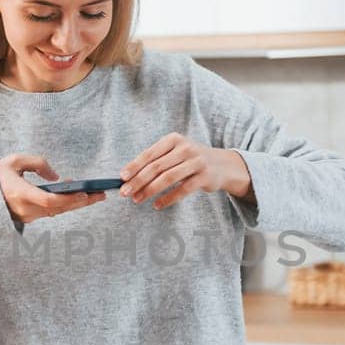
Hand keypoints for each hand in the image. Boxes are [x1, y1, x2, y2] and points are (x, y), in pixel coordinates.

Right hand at [0, 153, 105, 224]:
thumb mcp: (14, 161)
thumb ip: (37, 163)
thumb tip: (57, 177)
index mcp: (20, 194)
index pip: (48, 201)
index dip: (68, 199)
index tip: (84, 193)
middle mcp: (25, 209)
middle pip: (58, 209)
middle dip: (81, 202)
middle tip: (100, 195)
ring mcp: (27, 216)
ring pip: (57, 212)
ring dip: (76, 204)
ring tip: (95, 195)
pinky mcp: (29, 217)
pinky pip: (51, 212)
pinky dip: (65, 205)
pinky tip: (78, 196)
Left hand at [119, 133, 252, 210]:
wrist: (222, 165)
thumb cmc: (191, 160)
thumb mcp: (175, 153)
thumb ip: (155, 161)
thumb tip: (128, 177)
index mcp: (173, 139)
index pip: (149, 154)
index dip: (134, 166)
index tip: (122, 178)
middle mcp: (185, 148)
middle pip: (156, 167)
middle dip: (138, 181)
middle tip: (125, 192)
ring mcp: (196, 162)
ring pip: (167, 178)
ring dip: (149, 190)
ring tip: (137, 199)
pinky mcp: (204, 177)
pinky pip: (182, 190)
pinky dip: (168, 198)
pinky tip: (157, 205)